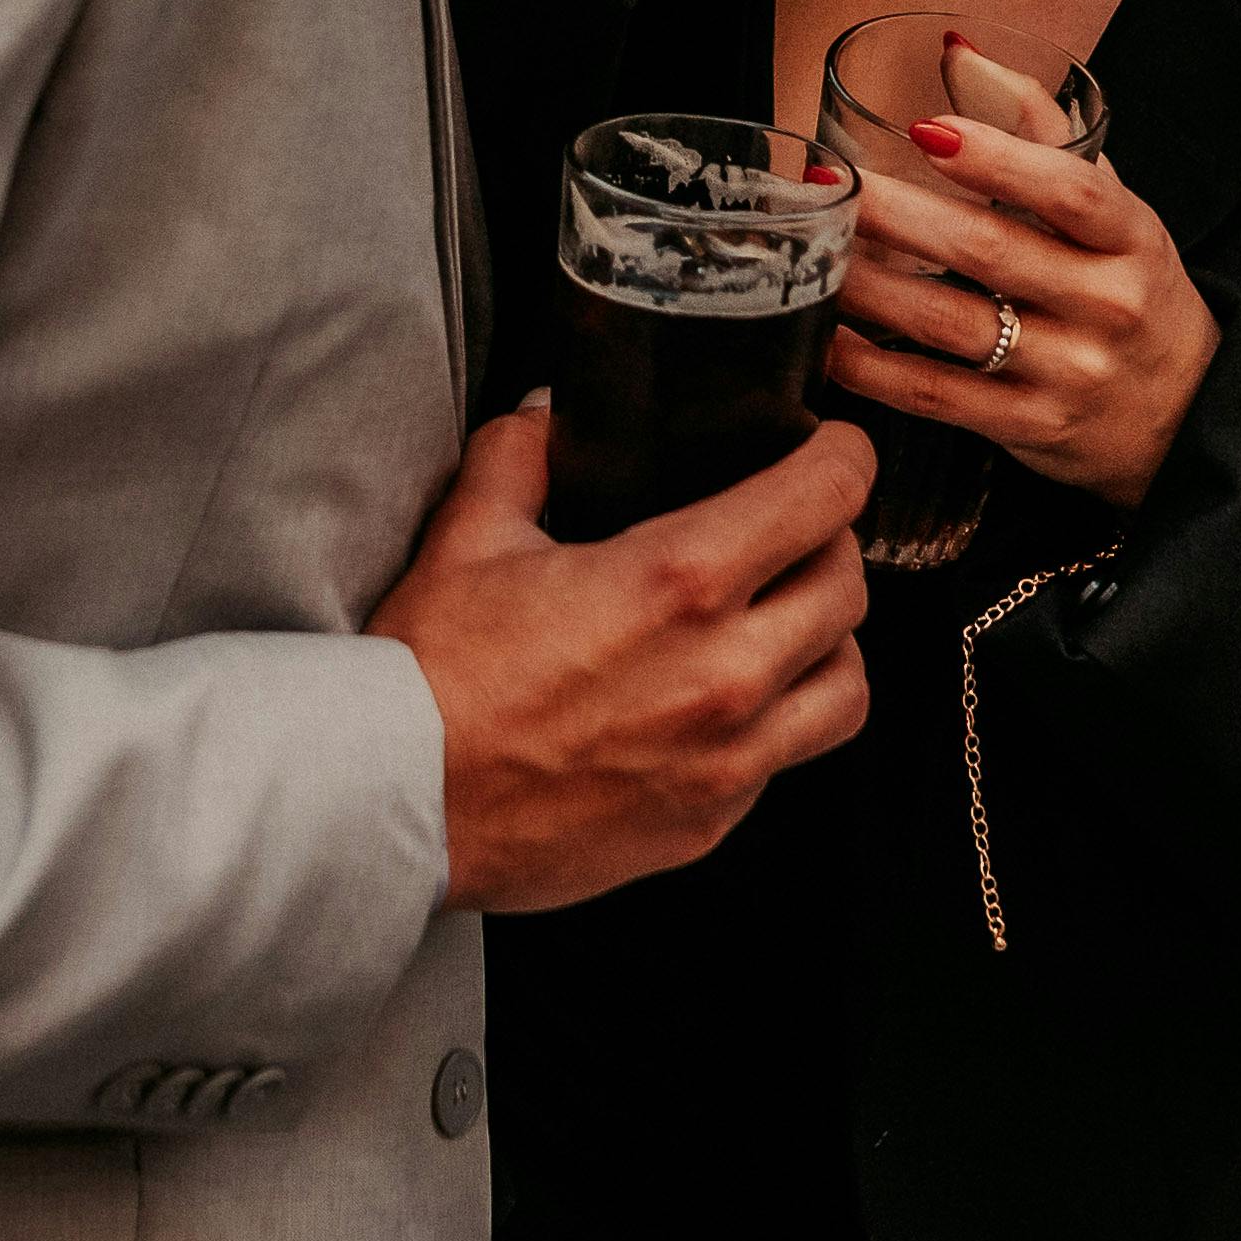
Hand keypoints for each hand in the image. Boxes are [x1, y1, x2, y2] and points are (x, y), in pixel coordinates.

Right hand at [367, 402, 874, 914]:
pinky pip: (786, 762)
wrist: (392, 803)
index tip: (834, 451)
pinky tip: (724, 705)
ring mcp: (725, 759)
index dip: (842, 459)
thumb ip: (522, 455)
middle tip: (795, 532)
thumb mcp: (468, 536)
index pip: (823, 498)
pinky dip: (776, 723)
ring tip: (786, 626)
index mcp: (678, 582)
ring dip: (826, 643)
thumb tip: (549, 417)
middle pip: (848, 586)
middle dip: (830, 544)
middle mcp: (724, 673)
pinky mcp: (707, 823)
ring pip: (847, 686)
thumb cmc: (428, 678)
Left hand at [828, 93, 1222, 506]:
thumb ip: (1039, 129)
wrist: (1185, 413)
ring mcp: (1070, 372)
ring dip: (869, 287)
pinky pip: (938, 395)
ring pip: (952, 323)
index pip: (1071, 191)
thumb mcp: (1112, 209)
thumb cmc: (1127, 287)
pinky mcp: (1031, 428)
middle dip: (896, 215)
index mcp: (1131, 237)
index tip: (924, 129)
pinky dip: (875, 368)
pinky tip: (831, 337)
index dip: (998, 158)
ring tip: (813, 252)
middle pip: (990, 251)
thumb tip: (958, 54)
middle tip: (830, 183)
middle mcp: (1107, 305)